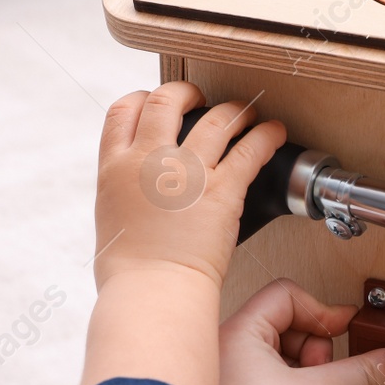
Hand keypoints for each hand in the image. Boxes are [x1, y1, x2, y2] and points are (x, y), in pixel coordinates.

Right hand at [93, 82, 284, 289]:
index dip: (143, 100)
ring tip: (246, 112)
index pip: (124, 110)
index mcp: (115, 168)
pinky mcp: (223, 190)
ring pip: (217, 118)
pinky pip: (250, 148)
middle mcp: (149, 160)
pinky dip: (266, 135)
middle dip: (187, 92)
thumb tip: (135, 191)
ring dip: (235, 110)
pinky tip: (274, 133)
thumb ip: (124, 193)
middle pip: (167, 99)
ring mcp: (187, 172)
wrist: (153, 293)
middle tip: (201, 99)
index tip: (156, 104)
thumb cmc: (130, 273)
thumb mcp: (110, 219)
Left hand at [215, 280, 384, 384]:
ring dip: (304, 375)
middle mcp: (219, 356)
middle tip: (325, 374)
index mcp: (236, 336)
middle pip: (281, 326)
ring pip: (273, 359)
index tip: (347, 330)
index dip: (324, 311)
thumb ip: (368, 370)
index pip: (285, 295)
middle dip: (315, 349)